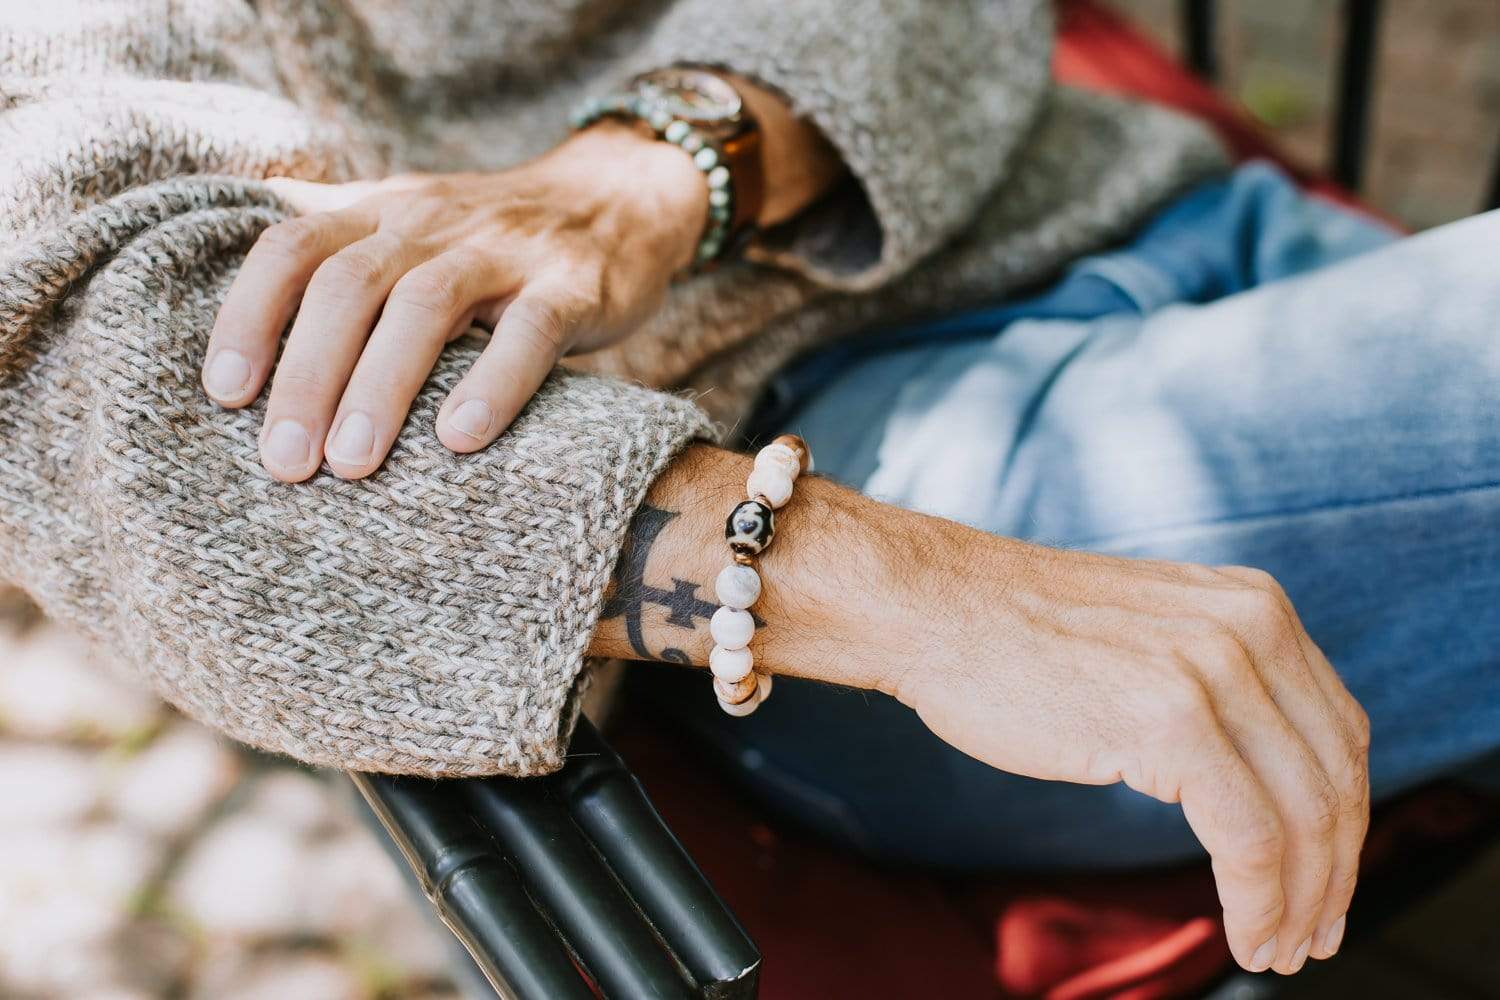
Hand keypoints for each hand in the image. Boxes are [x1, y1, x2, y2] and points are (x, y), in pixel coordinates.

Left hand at [203, 122, 705, 481]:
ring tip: (352, 463)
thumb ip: (336, 251)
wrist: (620, 199)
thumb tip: (237, 298)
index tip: (225, 396)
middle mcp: (433, 222)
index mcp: (382, 212)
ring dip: (380, 387)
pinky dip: (492, 384)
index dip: (249, 316)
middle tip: (285, 462)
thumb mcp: (410, 224)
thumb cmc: (495, 241)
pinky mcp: (573, 285)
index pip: (293, 247)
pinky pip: (529, 331)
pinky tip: (461, 439)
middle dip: (306, 376)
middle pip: (348, 285)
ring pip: (426, 306)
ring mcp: (505, 251)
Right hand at [889, 537, 1369, 975]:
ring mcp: (1214, 670)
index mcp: (1253, 604)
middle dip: (1334, 872)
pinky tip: (1244, 932)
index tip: (1328, 877)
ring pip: (1302, 816)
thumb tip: (1258, 776)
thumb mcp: (1150, 635)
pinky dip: (1259, 901)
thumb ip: (1215, 681)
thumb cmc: (1016, 634)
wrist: (935, 607)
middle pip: (1335, 776)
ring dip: (1300, 901)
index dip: (1345, 819)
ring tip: (1277, 946)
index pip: (1339, 731)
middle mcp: (1250, 627)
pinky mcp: (1173, 719)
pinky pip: (1249, 838)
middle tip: (1314, 933)